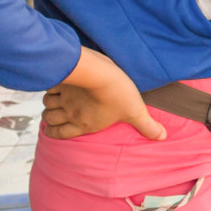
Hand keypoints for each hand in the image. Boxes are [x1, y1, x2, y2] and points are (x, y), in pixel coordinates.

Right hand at [42, 49, 165, 140]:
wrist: (102, 73)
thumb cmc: (119, 95)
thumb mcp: (136, 112)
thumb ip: (147, 126)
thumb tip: (162, 137)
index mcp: (84, 124)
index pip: (60, 134)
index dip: (53, 133)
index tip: (51, 130)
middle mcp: (70, 113)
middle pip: (50, 119)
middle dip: (51, 118)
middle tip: (56, 114)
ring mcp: (64, 98)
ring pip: (48, 105)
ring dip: (50, 104)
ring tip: (56, 101)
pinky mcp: (62, 82)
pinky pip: (49, 88)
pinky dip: (50, 89)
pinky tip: (56, 86)